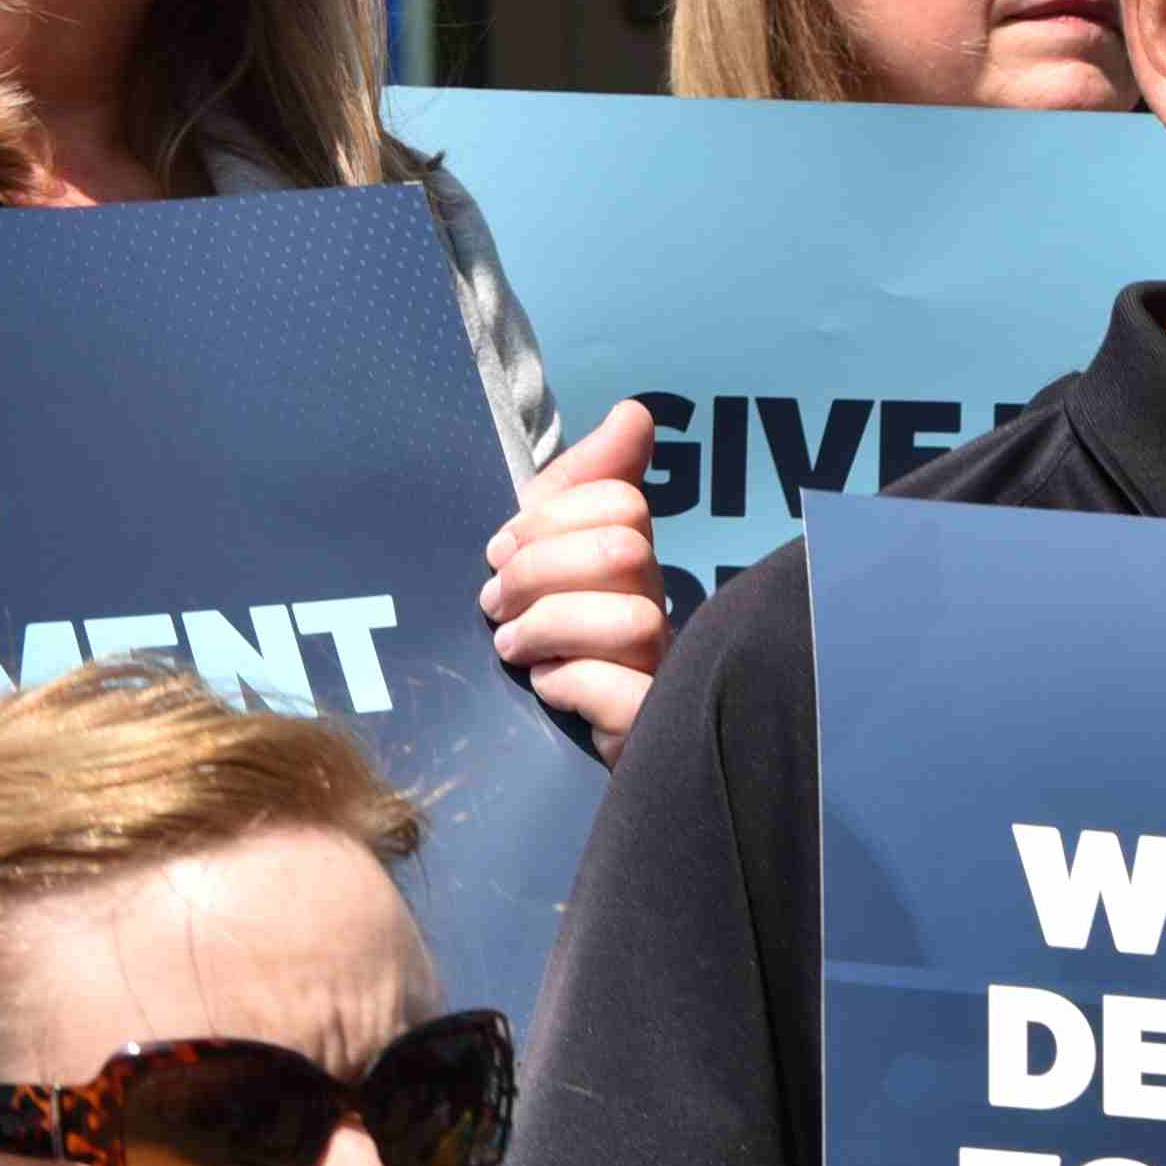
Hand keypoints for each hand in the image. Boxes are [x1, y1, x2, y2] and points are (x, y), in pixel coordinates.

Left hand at [483, 401, 670, 747]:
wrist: (539, 753)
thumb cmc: (549, 645)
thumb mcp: (549, 554)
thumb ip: (587, 483)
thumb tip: (636, 412)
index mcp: (635, 565)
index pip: (619, 503)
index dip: (550, 518)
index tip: (502, 550)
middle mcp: (663, 614)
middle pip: (624, 552)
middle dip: (538, 571)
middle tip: (497, 603)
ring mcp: (668, 674)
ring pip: (632, 619)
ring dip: (549, 629)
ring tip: (515, 648)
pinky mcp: (653, 729)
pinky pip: (625, 692)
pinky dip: (571, 684)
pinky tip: (547, 688)